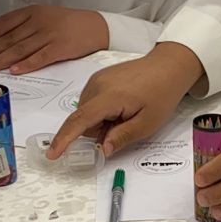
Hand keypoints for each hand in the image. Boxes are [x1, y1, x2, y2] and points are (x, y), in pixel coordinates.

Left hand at [0, 5, 108, 73]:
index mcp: (33, 12)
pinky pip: (39, 58)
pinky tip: (14, 71)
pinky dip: (26, 65)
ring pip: (19, 50)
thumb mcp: (47, 16)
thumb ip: (27, 26)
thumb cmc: (70, 24)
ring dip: (0, 60)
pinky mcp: (59, 48)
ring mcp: (48, 35)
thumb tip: (4, 39)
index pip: (6, 23)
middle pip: (8, 39)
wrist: (96, 27)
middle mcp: (38, 22)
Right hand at [49, 42, 203, 157]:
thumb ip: (122, 137)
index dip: (64, 139)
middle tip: (124, 126)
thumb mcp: (147, 123)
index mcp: (109, 97)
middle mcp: (96, 85)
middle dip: (98, 131)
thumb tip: (101, 150)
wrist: (168, 66)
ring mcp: (96, 79)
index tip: (52, 155)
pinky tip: (121, 107)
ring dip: (100, 121)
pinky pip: (91, 102)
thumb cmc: (161, 95)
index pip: (80, 121)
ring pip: (86, 112)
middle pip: (83, 119)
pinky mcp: (99, 77)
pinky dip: (101, 111)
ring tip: (126, 114)